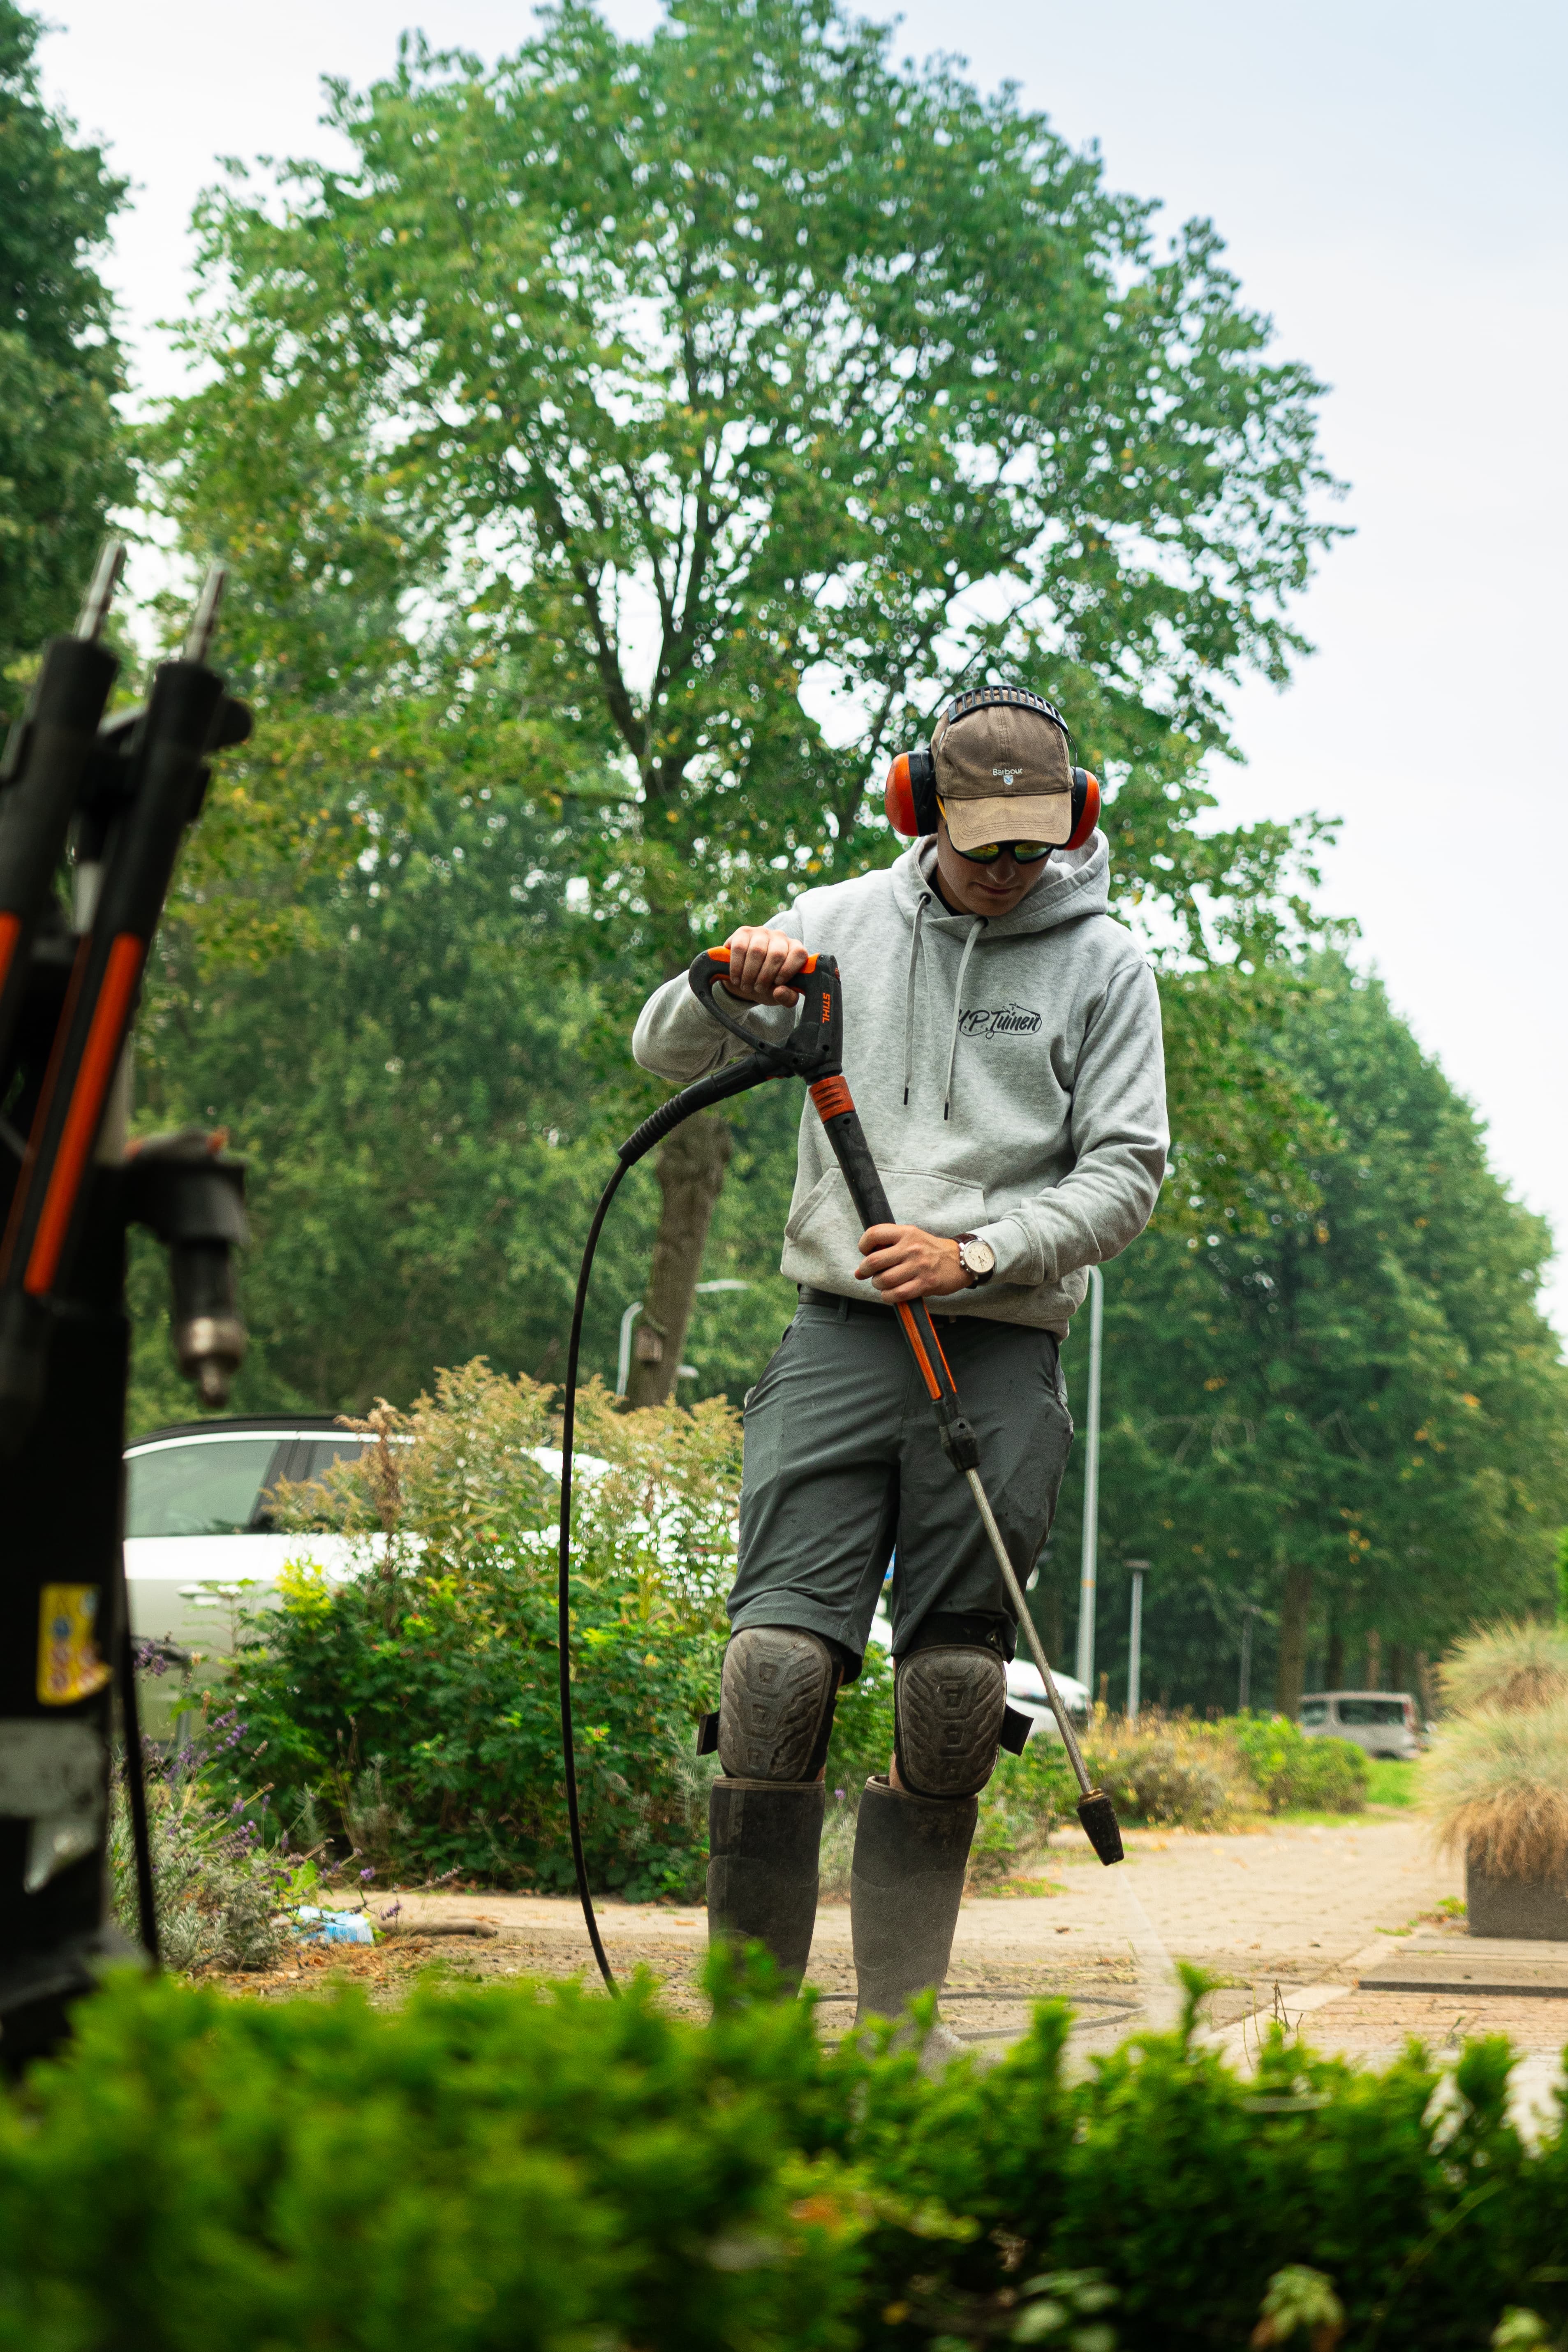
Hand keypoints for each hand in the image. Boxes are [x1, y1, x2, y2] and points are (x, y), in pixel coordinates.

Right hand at [718, 925, 809, 1006]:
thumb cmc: (768, 985)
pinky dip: (737, 967)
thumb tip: (780, 992)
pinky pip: (740, 948)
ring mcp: (761, 932)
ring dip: (750, 973)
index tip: (777, 983)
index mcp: (794, 949)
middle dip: (765, 976)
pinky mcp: (743, 932)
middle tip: (758, 989)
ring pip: (757, 951)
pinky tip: (736, 978)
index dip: (788, 970)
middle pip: (776, 954)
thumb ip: (787, 998)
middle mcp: (780, 937)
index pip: (799, 953)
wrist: (745, 979)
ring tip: (746, 986)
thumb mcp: (780, 995)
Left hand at [855, 1223, 970, 1302]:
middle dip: (865, 1270)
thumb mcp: (912, 1237)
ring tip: (882, 1283)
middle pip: (874, 1261)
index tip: (865, 1252)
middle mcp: (911, 1248)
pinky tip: (890, 1293)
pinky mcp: (925, 1284)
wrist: (960, 1260)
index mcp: (907, 1233)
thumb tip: (861, 1267)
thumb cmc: (930, 1250)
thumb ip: (889, 1245)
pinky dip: (888, 1296)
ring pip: (884, 1280)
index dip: (863, 1245)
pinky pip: (897, 1294)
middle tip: (866, 1273)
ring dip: (877, 1284)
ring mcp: (919, 1267)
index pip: (874, 1234)